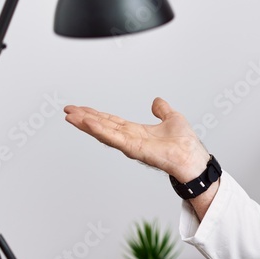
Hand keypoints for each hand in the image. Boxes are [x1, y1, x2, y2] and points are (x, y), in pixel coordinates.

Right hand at [64, 97, 209, 181]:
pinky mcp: (133, 149)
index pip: (111, 121)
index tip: (80, 109)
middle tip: (68, 110)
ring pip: (104, 132)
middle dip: (85, 118)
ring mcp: (130, 144)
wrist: (192, 157)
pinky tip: (88, 123)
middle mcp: (130, 138)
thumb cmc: (185, 143)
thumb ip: (162, 110)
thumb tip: (156, 101)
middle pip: (102, 126)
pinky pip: (114, 138)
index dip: (95, 115)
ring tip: (71, 116)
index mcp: (136, 132)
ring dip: (87, 124)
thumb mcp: (172, 118)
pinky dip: (100, 130)